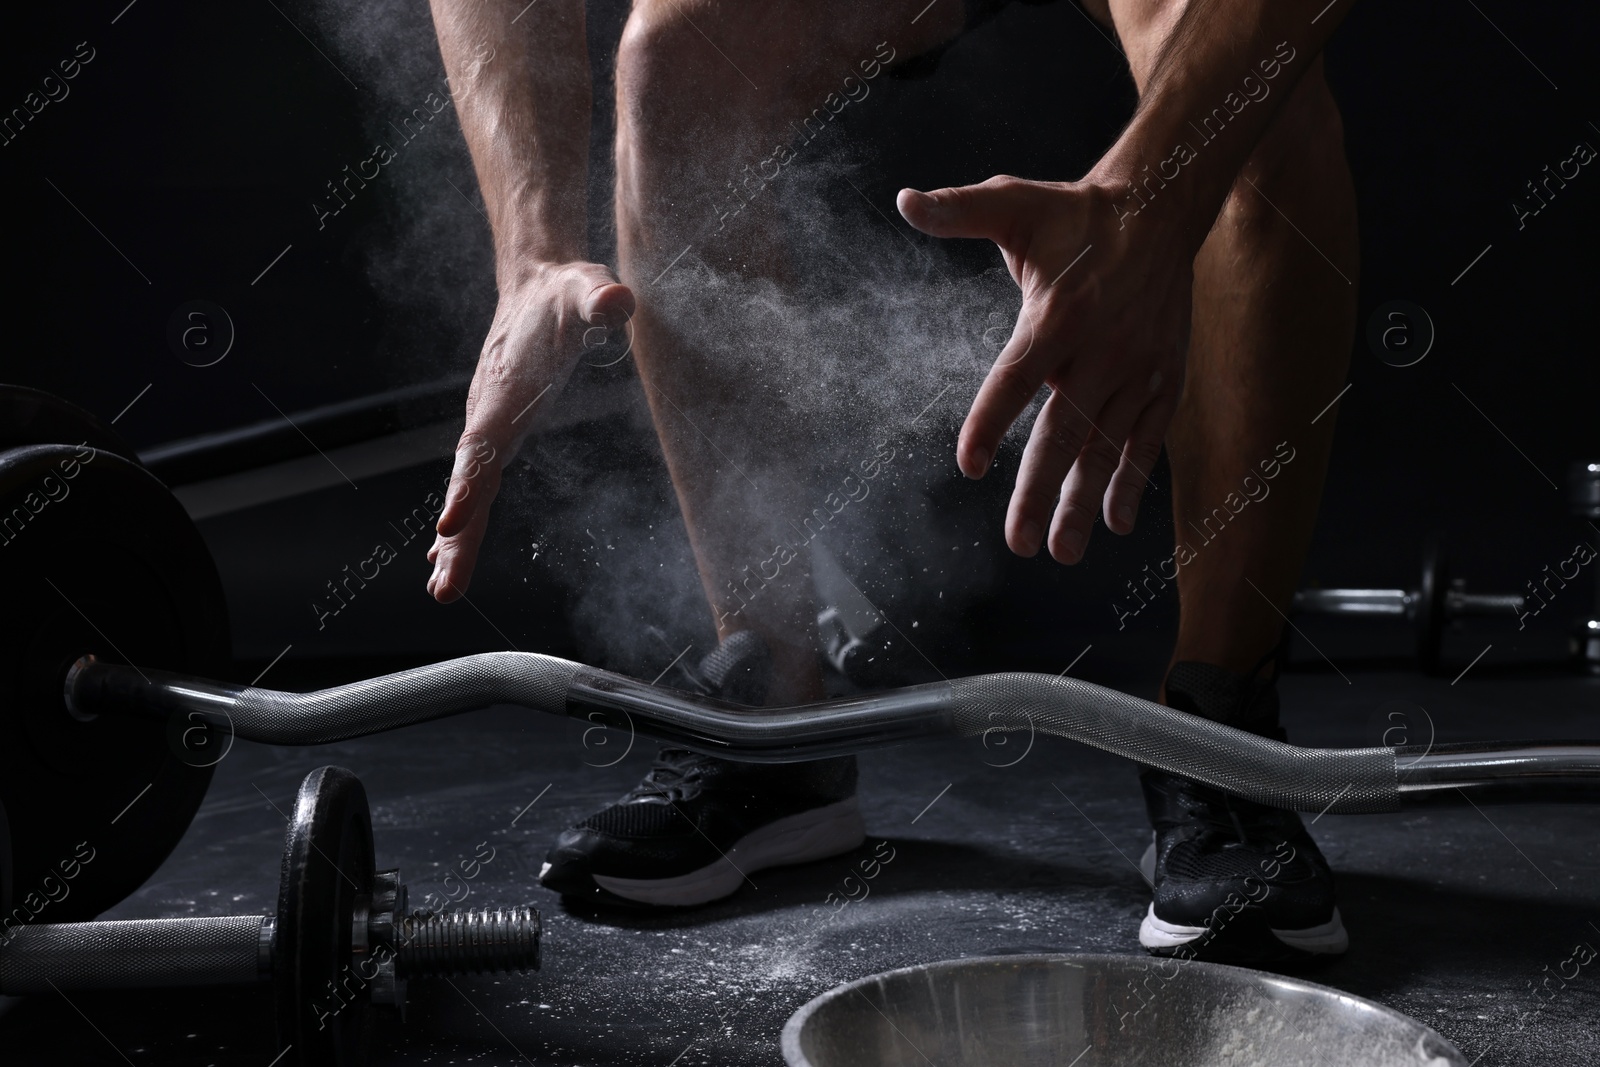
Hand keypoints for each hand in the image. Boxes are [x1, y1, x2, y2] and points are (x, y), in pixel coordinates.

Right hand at [427, 261, 633, 600]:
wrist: (537, 286)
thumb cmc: (566, 292)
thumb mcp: (587, 288)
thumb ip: (599, 297)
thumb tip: (617, 300)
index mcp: (506, 390)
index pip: (483, 443)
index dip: (467, 483)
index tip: (449, 522)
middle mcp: (489, 414)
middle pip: (470, 482)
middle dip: (458, 536)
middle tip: (444, 588)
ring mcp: (489, 426)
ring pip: (470, 490)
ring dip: (456, 540)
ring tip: (442, 588)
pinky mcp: (496, 433)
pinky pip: (475, 483)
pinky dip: (461, 519)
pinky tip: (445, 553)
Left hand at [898, 176, 1189, 562]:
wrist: (1163, 207)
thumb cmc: (1075, 214)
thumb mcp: (1014, 202)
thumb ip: (959, 210)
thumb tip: (905, 201)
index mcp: (1059, 315)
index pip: (1017, 377)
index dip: (992, 421)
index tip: (969, 465)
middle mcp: (1102, 349)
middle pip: (1065, 432)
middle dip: (1039, 492)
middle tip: (1018, 544)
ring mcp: (1138, 369)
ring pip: (1106, 447)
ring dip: (1084, 502)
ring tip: (1063, 550)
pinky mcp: (1164, 380)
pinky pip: (1147, 440)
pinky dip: (1132, 481)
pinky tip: (1115, 522)